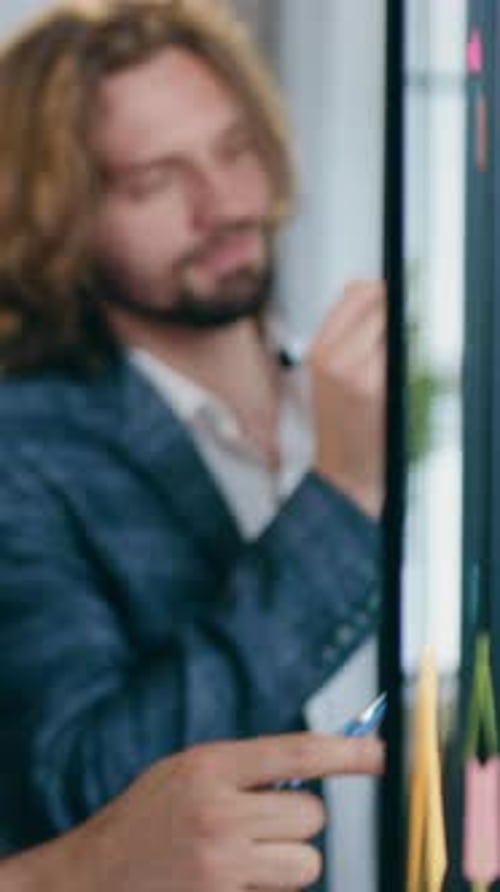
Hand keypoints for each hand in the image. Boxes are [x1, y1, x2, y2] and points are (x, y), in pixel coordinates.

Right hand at [16, 734, 382, 891]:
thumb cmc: (141, 821)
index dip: (348, 752)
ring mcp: (222, 866)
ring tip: (246, 858)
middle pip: (311, 816)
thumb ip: (241, 770)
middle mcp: (220, 812)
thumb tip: (313, 771)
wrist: (88, 880)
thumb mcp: (184, 773)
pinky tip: (233, 882)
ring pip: (307, 864)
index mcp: (210, 766)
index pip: (299, 751)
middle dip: (298, 822)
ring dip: (289, 862)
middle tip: (264, 824)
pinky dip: (270, 891)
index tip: (379, 754)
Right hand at [308, 280, 386, 517]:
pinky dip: (407, 351)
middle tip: (402, 328)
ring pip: (390, 320)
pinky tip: (403, 370)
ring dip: (403, 329)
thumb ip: (344, 333)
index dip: (379, 293)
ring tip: (400, 353)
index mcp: (318, 349)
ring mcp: (352, 370)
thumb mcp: (329, 374)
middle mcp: (331, 356)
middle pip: (373, 298)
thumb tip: (362, 288)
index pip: (353, 292)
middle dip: (394, 307)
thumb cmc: (343, 426)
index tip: (392, 303)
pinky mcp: (374, 385)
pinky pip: (399, 348)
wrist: (345, 471)